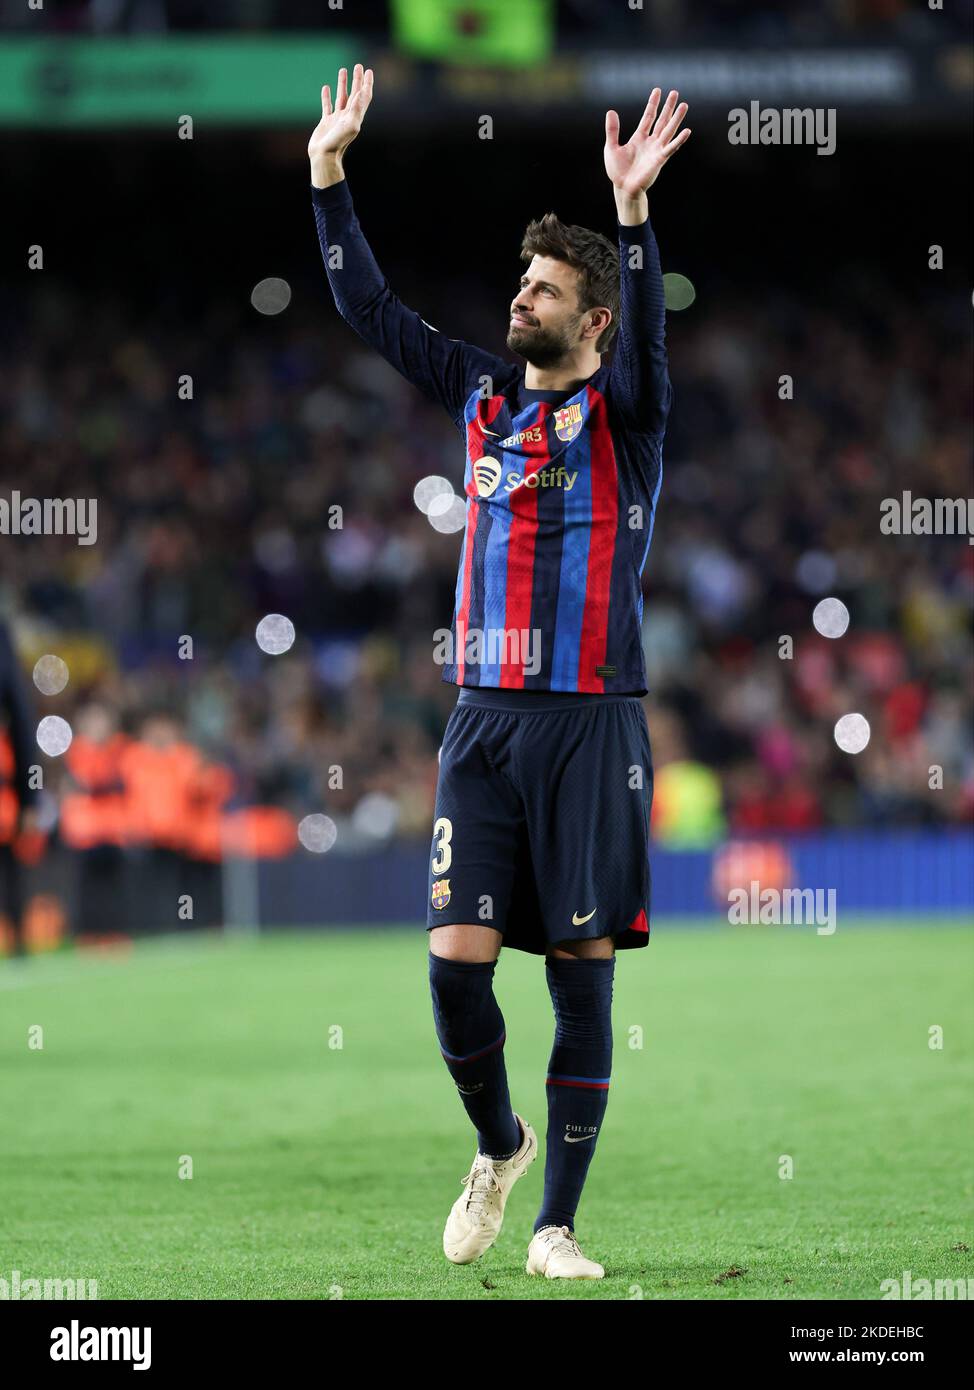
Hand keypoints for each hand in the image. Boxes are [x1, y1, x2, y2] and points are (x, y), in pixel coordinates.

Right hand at [309, 63, 373, 184]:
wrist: (324, 157)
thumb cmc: (337, 143)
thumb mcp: (350, 125)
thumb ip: (357, 109)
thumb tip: (362, 92)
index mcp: (356, 116)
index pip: (364, 96)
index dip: (367, 84)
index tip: (369, 71)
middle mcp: (348, 116)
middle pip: (354, 94)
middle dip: (357, 80)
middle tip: (358, 66)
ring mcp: (337, 119)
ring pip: (341, 97)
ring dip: (343, 84)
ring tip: (343, 70)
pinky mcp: (326, 122)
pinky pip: (327, 106)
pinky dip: (327, 96)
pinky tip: (326, 87)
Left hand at [604, 88, 689, 198]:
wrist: (623, 188)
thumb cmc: (618, 171)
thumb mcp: (611, 147)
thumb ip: (612, 130)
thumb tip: (611, 111)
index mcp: (639, 138)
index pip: (648, 117)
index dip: (653, 104)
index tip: (658, 90)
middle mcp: (650, 142)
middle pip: (661, 120)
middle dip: (668, 107)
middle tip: (675, 92)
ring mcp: (656, 150)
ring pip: (668, 131)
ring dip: (676, 119)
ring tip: (684, 105)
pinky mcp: (660, 160)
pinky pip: (671, 148)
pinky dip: (679, 140)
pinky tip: (687, 131)